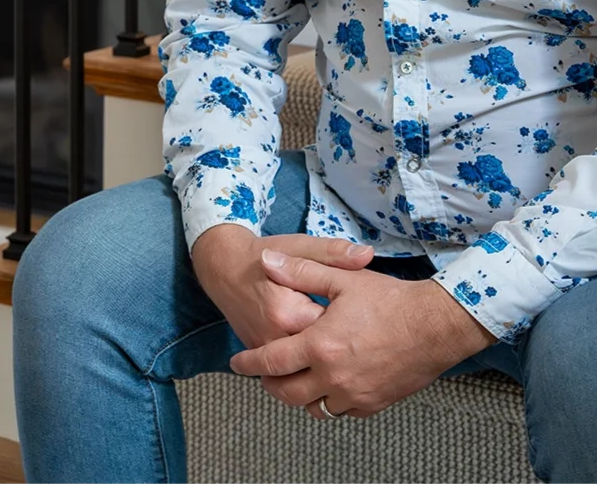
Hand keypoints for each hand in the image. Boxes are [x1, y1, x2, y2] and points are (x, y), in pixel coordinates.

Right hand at [190, 225, 375, 350]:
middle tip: (350, 330)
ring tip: (338, 342)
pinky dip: (307, 361)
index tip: (360, 314)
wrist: (222, 268)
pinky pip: (290, 366)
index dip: (352, 324)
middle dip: (341, 347)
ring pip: (306, 366)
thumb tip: (367, 255)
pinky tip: (318, 348)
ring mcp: (265, 350)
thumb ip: (332, 253)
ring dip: (325, 358)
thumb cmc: (261, 256)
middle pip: (322, 355)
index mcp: (288, 312)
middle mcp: (275, 337)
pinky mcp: (261, 354)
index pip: (334, 331)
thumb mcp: (298, 246)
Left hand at [228, 250, 497, 418]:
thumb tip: (266, 260)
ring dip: (299, 396)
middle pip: (288, 393)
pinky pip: (342, 412)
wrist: (436, 325)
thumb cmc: (390, 300)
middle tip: (263, 374)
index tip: (237, 362)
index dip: (249, 363)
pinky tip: (327, 383)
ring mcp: (357, 395)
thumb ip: (299, 271)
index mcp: (321, 345)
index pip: (272, 362)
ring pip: (315, 408)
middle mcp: (335, 377)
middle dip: (270, 384)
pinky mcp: (376, 404)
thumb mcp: (341, 278)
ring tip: (294, 378)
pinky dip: (328, 401)